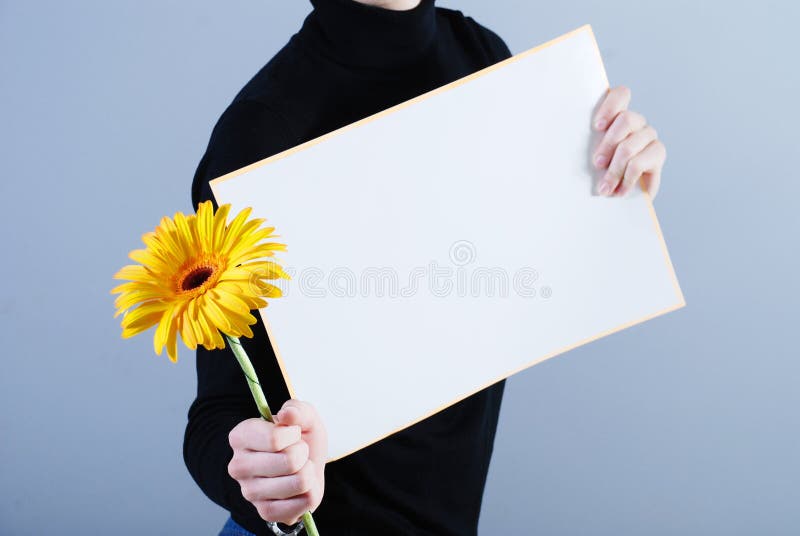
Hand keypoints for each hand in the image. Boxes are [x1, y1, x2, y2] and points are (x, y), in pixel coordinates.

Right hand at [227, 399, 327, 524]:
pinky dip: (312, 491)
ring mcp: (250, 492)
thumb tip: (287, 415)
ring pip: (300, 482)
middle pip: (289, 461)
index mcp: (240, 437)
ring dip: (309, 472)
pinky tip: (300, 486)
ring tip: (299, 468)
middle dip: (304, 453)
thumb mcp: (303, 416)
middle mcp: (238, 466)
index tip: (293, 434)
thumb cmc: (299, 438)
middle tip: (298, 452)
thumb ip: (298, 410)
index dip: (294, 434)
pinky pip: (305, 501)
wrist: (304, 464)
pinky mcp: (265, 512)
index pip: (274, 439)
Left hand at [592, 86, 666, 198]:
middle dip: (608, 143)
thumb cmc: (592, 174)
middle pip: (627, 119)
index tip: (596, 127)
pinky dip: (626, 179)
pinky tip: (619, 191)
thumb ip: (581, 141)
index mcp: (616, 115)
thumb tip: (559, 135)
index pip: (621, 94)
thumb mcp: (582, 155)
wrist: (610, 201)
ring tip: (604, 187)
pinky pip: (640, 163)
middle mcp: (636, 123)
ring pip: (630, 144)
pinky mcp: (657, 155)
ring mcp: (648, 138)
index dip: (610, 106)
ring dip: (615, 168)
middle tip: (596, 163)